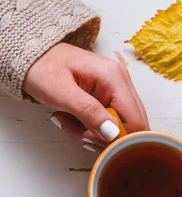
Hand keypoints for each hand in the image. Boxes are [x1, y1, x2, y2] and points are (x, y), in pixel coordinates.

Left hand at [23, 42, 148, 151]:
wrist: (31, 57)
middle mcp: (121, 82)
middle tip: (78, 133)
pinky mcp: (109, 96)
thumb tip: (114, 133)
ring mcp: (117, 89)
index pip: (135, 122)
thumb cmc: (42, 69)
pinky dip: (91, 129)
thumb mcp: (62, 93)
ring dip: (93, 134)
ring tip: (68, 122)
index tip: (90, 139)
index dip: (117, 140)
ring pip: (118, 128)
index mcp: (114, 78)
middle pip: (130, 127)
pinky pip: (108, 122)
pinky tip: (74, 120)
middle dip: (103, 138)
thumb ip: (89, 113)